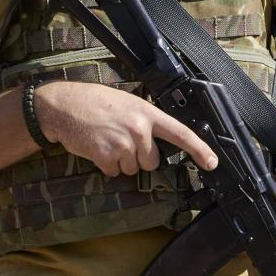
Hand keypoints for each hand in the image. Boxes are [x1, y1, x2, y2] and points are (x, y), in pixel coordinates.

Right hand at [33, 81, 218, 176]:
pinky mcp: (106, 156)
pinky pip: (114, 172)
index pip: (180, 133)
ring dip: (119, 161)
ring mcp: (123, 143)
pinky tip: (96, 147)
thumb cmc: (94, 103)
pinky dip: (105, 165)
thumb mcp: (126, 103)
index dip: (199, 149)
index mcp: (146, 112)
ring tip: (105, 140)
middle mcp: (139, 128)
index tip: (212, 162)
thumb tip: (156, 143)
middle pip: (151, 161)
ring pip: (132, 169)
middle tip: (119, 139)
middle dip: (138, 157)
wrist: (63, 106)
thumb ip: (145, 120)